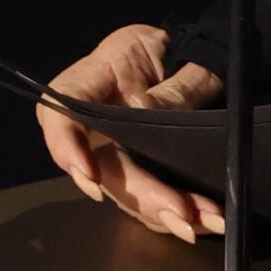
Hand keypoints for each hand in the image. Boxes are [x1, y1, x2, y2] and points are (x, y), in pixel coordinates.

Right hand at [37, 23, 226, 244]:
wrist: (201, 57)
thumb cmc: (190, 49)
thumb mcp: (190, 55)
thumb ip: (176, 85)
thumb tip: (144, 109)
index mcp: (99, 73)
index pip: (62, 109)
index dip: (67, 146)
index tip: (89, 177)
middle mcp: (98, 116)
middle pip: (101, 164)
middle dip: (142, 195)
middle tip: (181, 215)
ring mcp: (113, 145)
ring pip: (124, 190)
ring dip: (164, 212)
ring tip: (209, 221)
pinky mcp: (133, 166)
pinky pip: (144, 198)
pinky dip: (174, 213)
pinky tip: (207, 221)